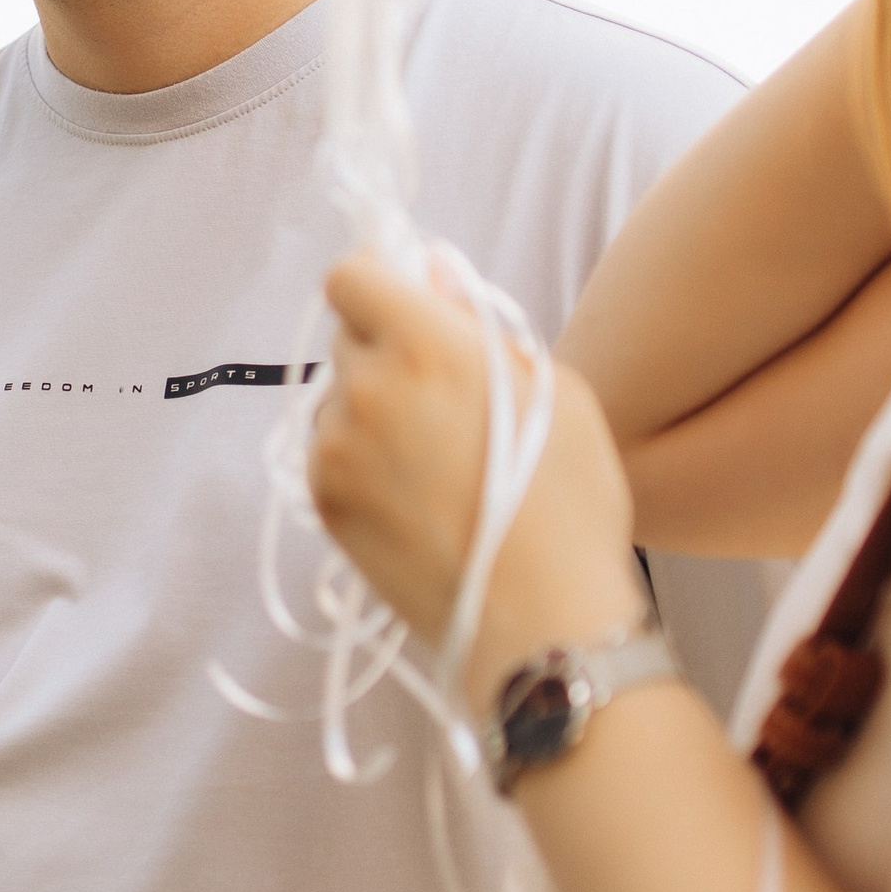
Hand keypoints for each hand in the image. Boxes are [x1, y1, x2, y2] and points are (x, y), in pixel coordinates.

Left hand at [311, 254, 644, 714]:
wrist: (539, 619)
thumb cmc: (567, 503)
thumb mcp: (553, 389)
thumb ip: (479, 321)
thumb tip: (431, 272)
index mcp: (424, 344)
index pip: (353, 275)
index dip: (381, 285)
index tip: (408, 307)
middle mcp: (367, 388)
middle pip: (347, 337)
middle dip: (385, 352)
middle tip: (441, 399)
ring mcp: (336, 448)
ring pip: (335, 398)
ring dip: (370, 410)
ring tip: (433, 462)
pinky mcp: (324, 501)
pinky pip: (328, 452)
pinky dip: (359, 460)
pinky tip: (414, 495)